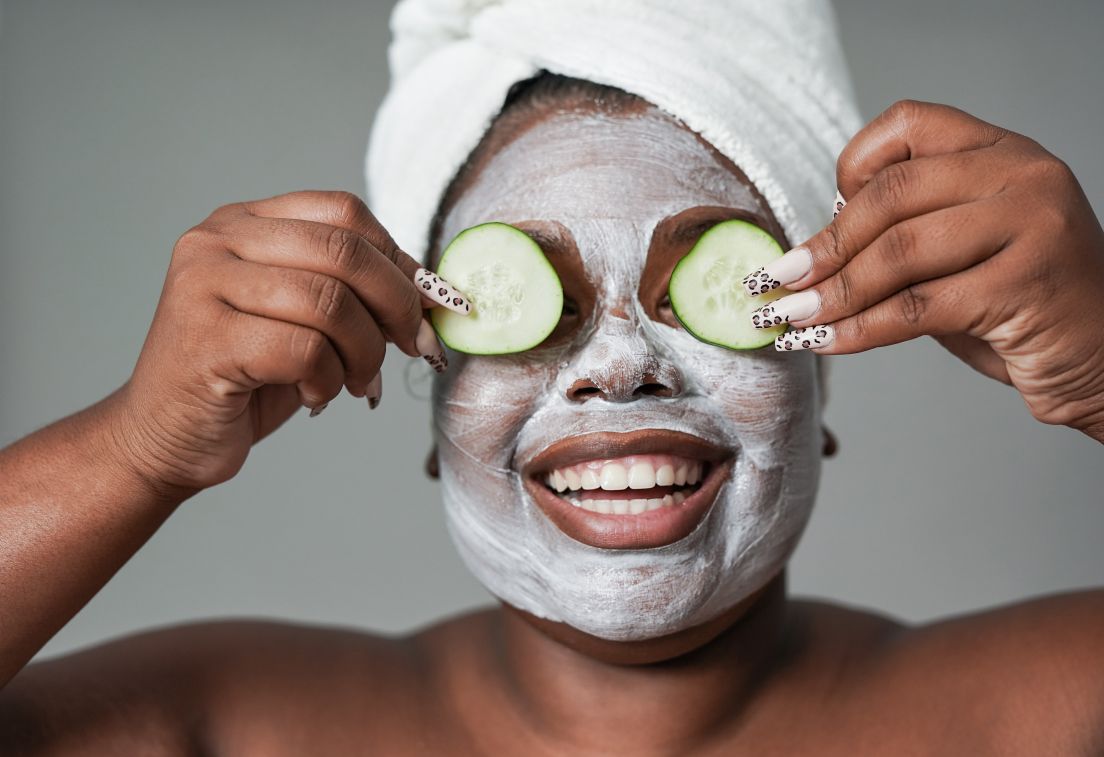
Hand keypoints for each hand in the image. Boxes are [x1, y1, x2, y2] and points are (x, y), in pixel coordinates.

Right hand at [108, 190, 465, 495]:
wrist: (166, 437)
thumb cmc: (246, 377)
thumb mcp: (306, 320)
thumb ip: (355, 292)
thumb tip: (434, 291)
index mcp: (245, 222)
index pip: (345, 212)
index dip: (398, 260)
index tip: (425, 308)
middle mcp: (218, 240)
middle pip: (345, 252)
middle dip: (397, 306)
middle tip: (412, 347)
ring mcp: (204, 285)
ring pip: (330, 302)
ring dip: (365, 352)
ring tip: (357, 381)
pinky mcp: (205, 339)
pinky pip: (304, 349)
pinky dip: (328, 379)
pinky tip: (316, 395)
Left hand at [743, 100, 1103, 438]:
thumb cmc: (1021, 305)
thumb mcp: (960, 252)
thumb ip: (903, 233)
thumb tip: (810, 246)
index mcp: (1002, 150)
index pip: (908, 125)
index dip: (851, 169)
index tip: (820, 222)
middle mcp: (1022, 174)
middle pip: (891, 196)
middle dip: (824, 246)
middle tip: (777, 282)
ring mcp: (1032, 224)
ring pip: (899, 253)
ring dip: (831, 293)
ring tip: (788, 318)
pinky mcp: (1026, 284)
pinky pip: (917, 307)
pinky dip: (859, 329)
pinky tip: (826, 341)